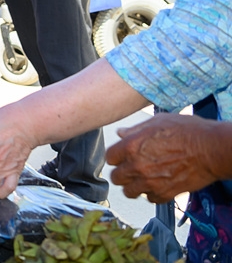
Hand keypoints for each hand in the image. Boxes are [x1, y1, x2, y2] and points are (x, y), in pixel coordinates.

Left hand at [108, 114, 222, 202]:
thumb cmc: (188, 132)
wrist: (211, 149)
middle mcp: (137, 166)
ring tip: (141, 180)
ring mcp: (151, 182)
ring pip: (130, 192)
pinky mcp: (166, 194)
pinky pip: (150, 199)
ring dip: (134, 187)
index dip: (115, 157)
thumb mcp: (157, 121)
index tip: (120, 157)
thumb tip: (122, 133)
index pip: (109, 158)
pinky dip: (152, 194)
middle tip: (129, 170)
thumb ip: (136, 129)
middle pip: (116, 177)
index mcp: (132, 146)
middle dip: (121, 173)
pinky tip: (157, 185)